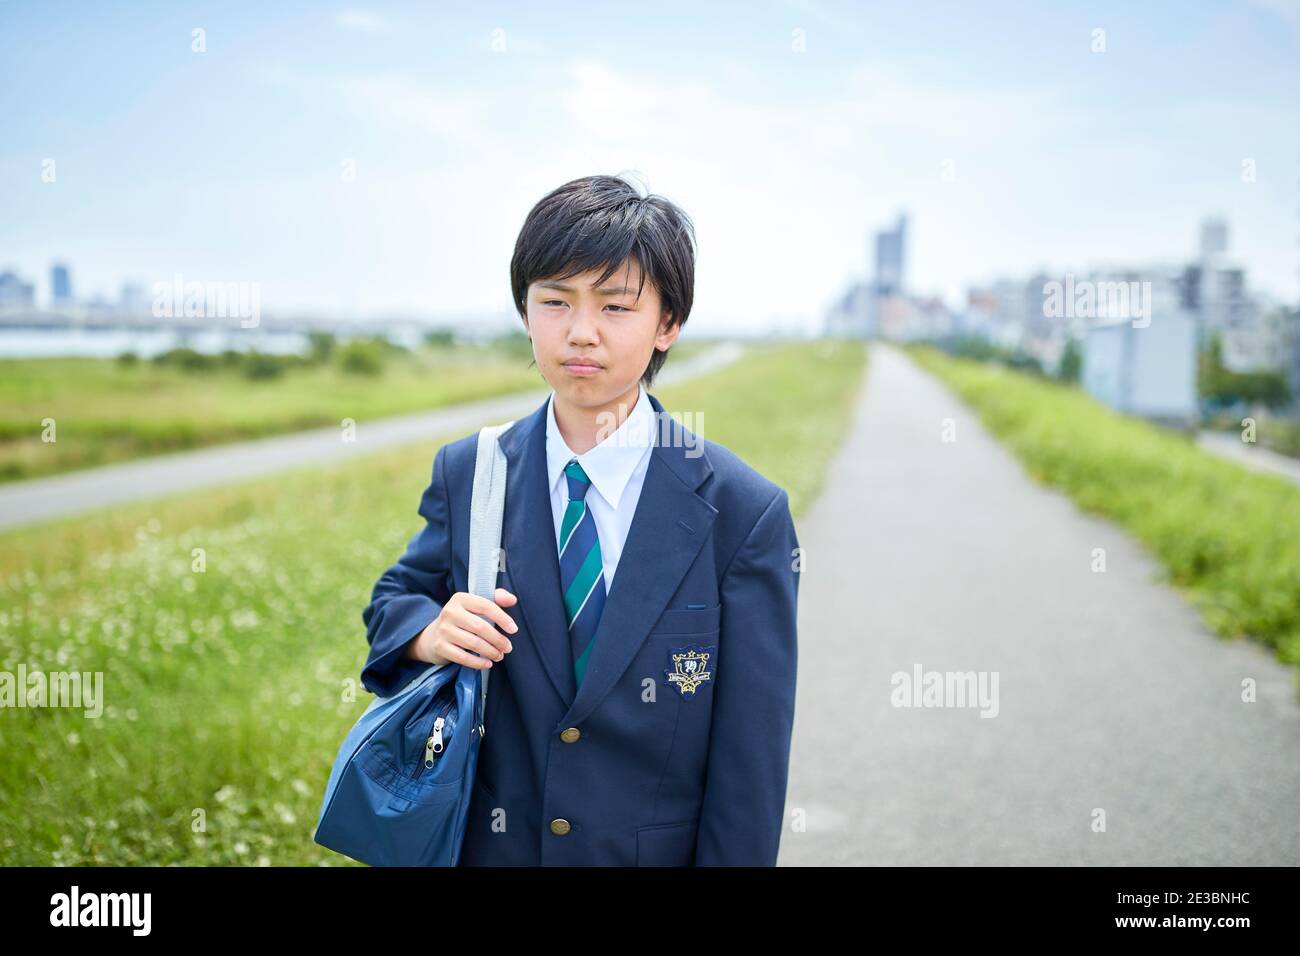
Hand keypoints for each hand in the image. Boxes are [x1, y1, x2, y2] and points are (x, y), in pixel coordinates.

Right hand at [404, 588, 518, 668]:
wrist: (433, 635)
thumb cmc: (462, 619)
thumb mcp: (475, 605)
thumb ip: (496, 598)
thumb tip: (512, 599)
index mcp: (461, 598)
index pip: (485, 606)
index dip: (502, 618)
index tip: (514, 630)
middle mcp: (450, 612)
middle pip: (480, 627)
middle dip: (497, 639)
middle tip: (507, 648)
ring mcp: (443, 630)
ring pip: (473, 643)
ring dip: (490, 652)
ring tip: (499, 655)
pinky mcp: (440, 646)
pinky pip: (462, 657)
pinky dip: (478, 662)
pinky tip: (487, 664)